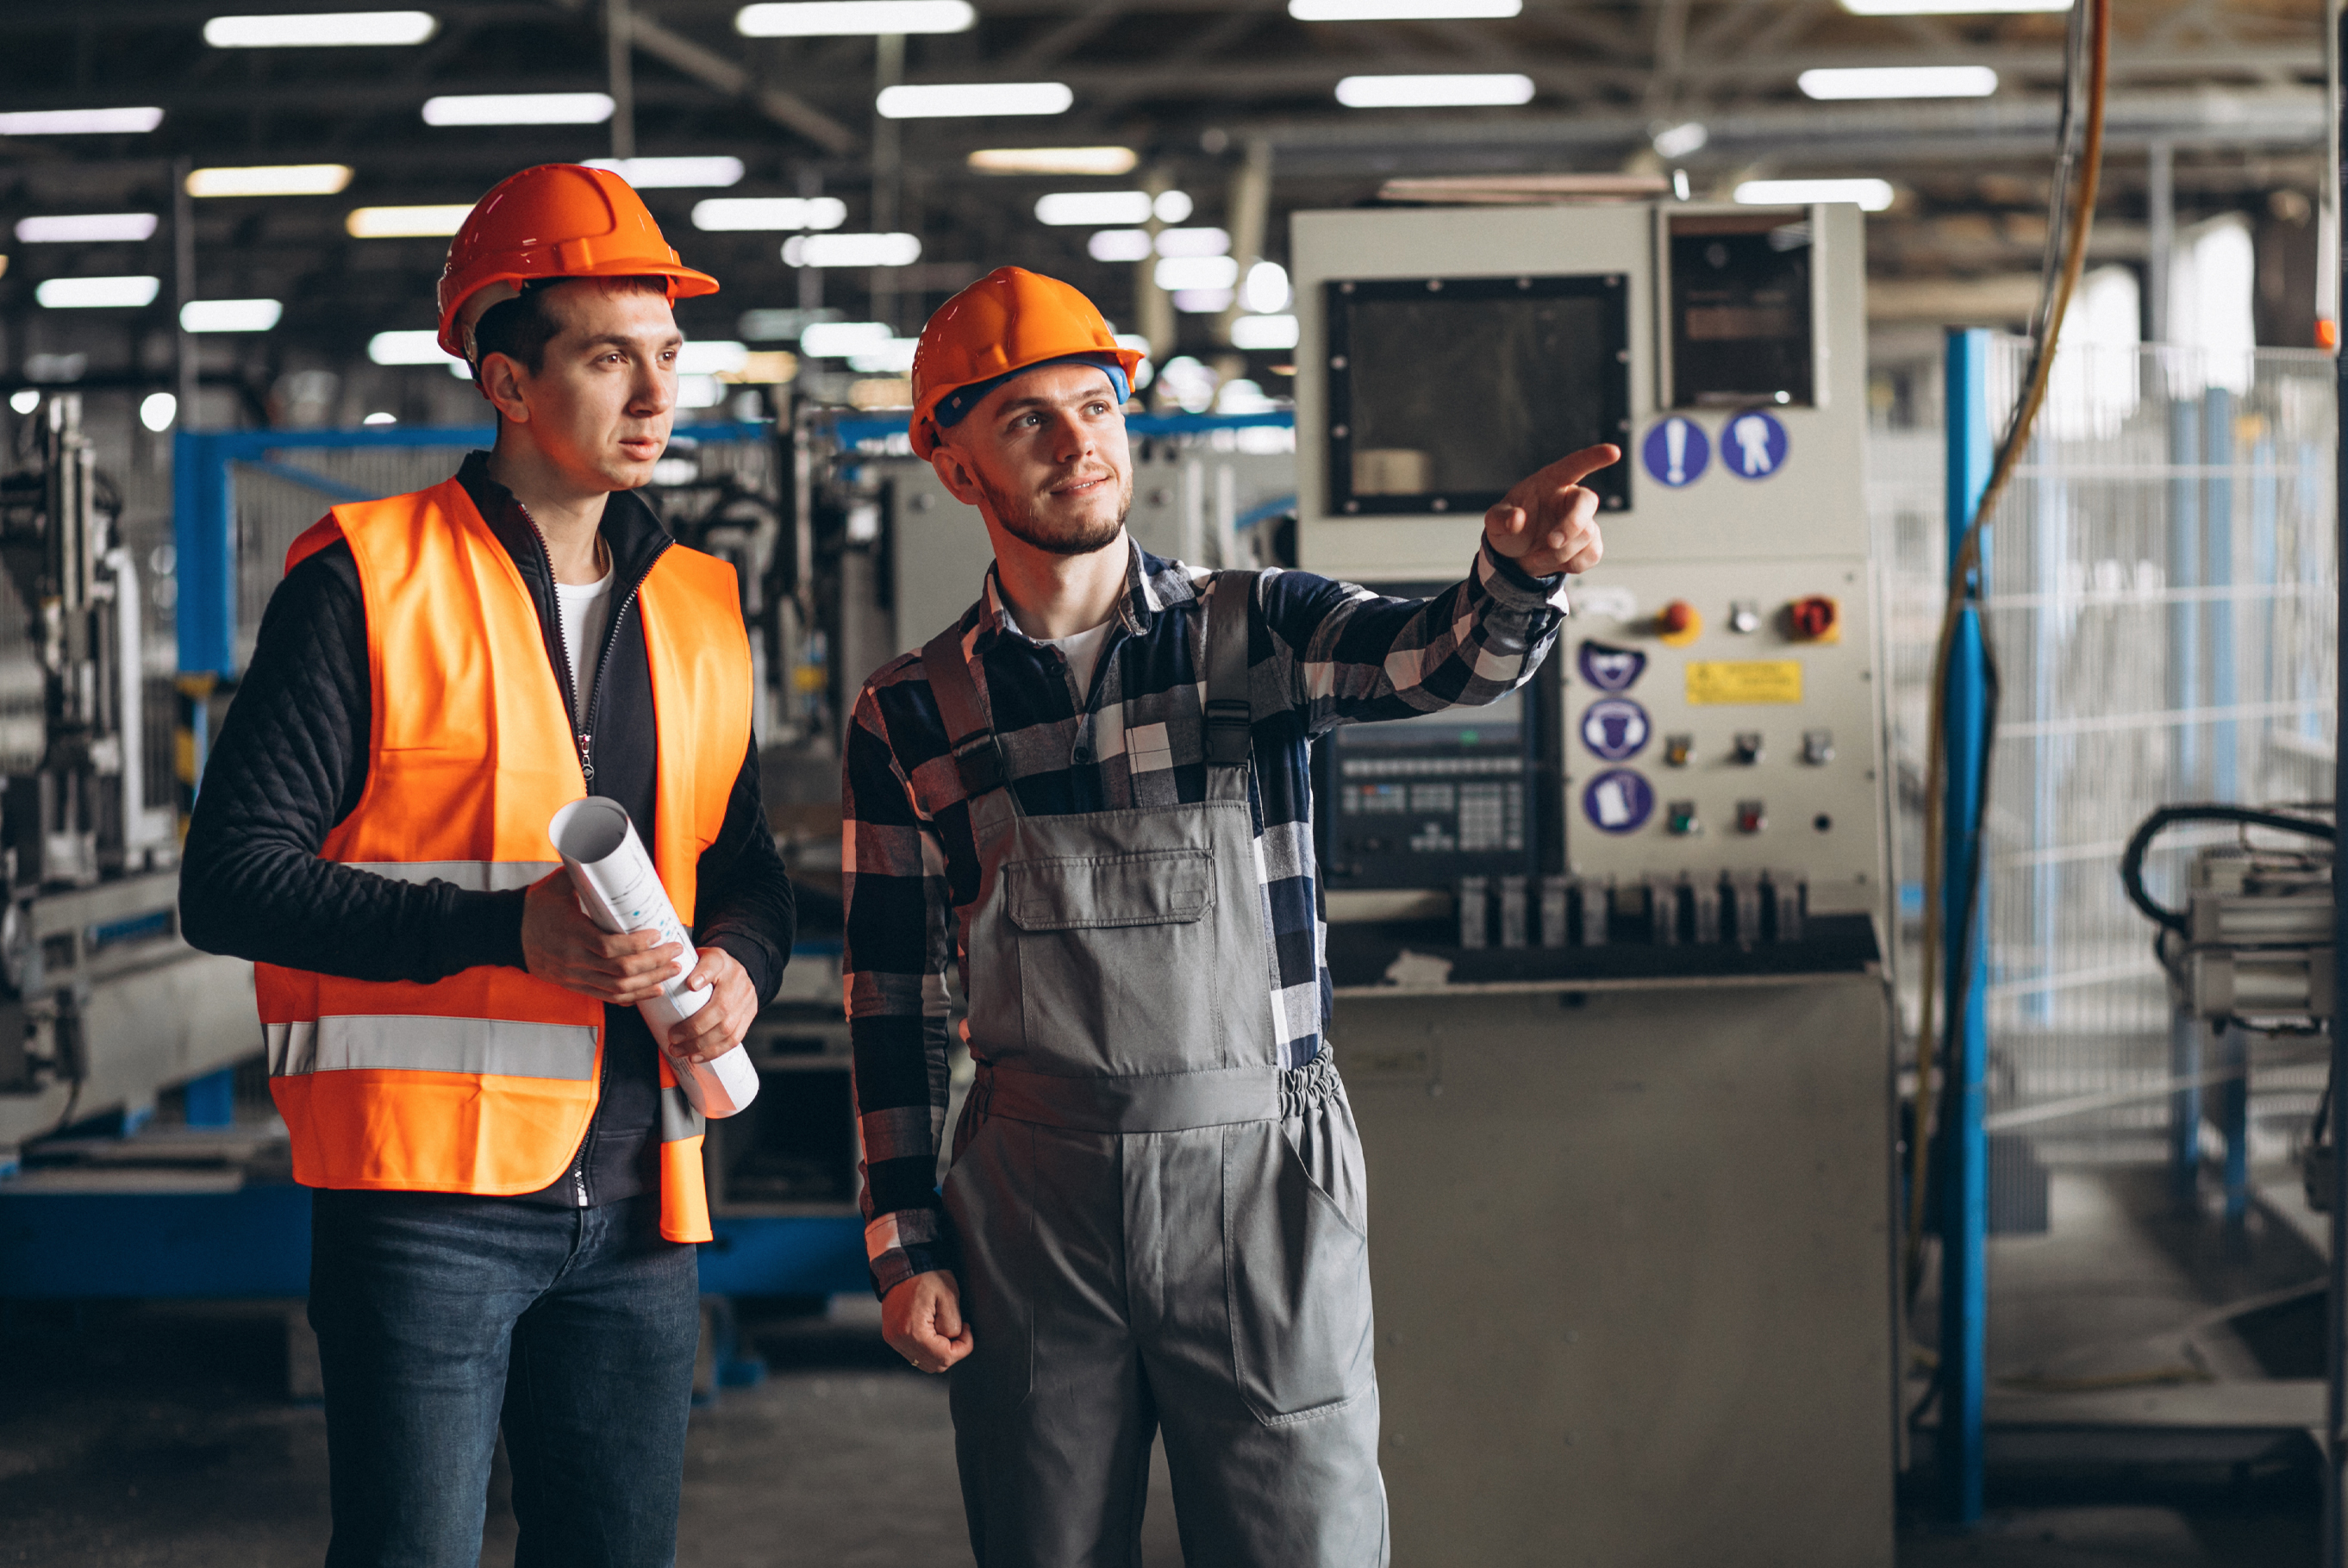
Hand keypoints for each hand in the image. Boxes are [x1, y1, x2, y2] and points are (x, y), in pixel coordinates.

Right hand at [521, 871, 683, 1005]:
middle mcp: (573, 959)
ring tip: (672, 971)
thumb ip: (585, 872)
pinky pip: (606, 997)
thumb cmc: (535, 905)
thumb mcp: (557, 884)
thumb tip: (609, 853)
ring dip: (649, 981)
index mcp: (571, 933)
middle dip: (654, 962)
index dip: (637, 944)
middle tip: (675, 950)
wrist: (508, 932)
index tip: (657, 933)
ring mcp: (574, 976)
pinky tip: (651, 990)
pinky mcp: (573, 985)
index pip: (610, 946)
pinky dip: (631, 996)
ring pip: (617, 987)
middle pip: (620, 970)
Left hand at [662, 947, 757, 1064]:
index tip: (691, 984)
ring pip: (727, 1028)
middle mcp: (737, 979)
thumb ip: (678, 970)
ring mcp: (746, 999)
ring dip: (700, 1044)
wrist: (736, 970)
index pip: (713, 964)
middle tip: (673, 1037)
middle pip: (721, 1006)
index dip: (704, 975)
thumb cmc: (707, 969)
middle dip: (694, 1027)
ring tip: (680, 1050)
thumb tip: (654, 985)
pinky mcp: (750, 1015)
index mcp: (720, 960)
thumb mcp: (694, 960)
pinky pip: (734, 1039)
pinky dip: (714, 1051)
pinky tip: (697, 1056)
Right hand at [883, 1270, 973, 1374]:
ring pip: (924, 1362)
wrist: (902, 1264)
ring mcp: (893, 1339)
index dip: (963, 1347)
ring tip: (945, 1328)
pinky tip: (933, 1330)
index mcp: (914, 1332)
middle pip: (934, 1365)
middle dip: (951, 1351)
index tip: (967, 1329)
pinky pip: (914, 1353)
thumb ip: (953, 1325)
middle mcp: (899, 1339)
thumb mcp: (949, 1296)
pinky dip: (927, 1348)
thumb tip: (953, 1340)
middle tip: (959, 1330)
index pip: (945, 1358)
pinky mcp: (891, 1335)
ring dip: (939, 1351)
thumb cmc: (926, 1276)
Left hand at [1483, 443, 1616, 578]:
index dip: (1594, 457)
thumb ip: (1500, 519)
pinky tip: (1552, 563)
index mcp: (1550, 482)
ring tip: (1534, 559)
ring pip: (1586, 535)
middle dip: (1571, 525)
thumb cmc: (1509, 528)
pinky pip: (1592, 554)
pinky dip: (1571, 565)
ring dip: (1559, 554)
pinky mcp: (1590, 544)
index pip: (1575, 465)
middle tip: (1551, 542)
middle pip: (1587, 502)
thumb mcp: (1494, 523)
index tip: (1613, 452)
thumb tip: (1516, 519)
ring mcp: (1583, 521)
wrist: (1516, 556)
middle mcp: (1570, 498)